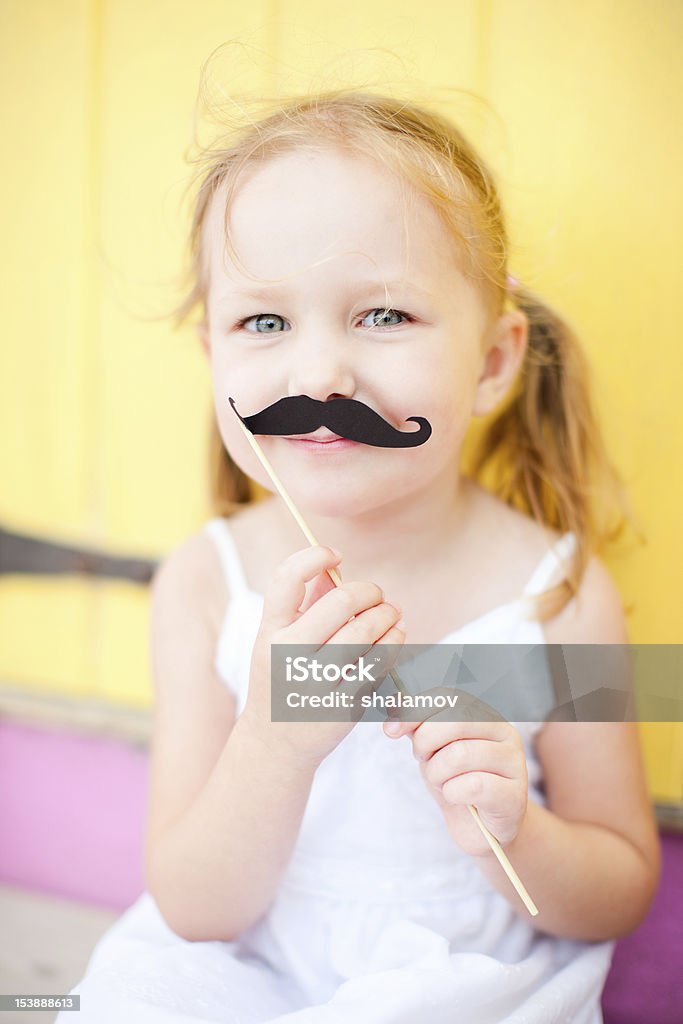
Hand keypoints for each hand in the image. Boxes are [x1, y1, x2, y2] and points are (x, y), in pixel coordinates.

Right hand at [242, 545, 404, 770]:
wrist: (276, 743)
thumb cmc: (282, 678)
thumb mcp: (280, 640)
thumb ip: (305, 602)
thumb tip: (333, 567)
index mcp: (269, 632)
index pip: (285, 579)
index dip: (314, 556)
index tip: (336, 554)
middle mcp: (287, 655)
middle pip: (341, 602)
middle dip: (369, 591)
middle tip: (378, 594)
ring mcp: (315, 683)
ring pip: (366, 632)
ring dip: (388, 615)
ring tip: (393, 613)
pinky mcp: (341, 706)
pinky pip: (378, 663)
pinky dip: (393, 642)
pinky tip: (396, 636)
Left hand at [384, 711, 527, 856]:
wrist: (478, 827)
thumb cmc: (455, 780)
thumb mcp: (431, 748)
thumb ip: (415, 724)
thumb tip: (393, 704)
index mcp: (485, 714)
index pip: (448, 696)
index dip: (414, 711)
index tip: (390, 731)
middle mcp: (506, 733)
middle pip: (454, 721)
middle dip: (425, 744)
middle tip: (424, 760)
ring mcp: (515, 763)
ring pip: (460, 754)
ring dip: (437, 773)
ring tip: (442, 782)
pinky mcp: (514, 795)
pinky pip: (473, 786)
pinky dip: (453, 793)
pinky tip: (457, 797)